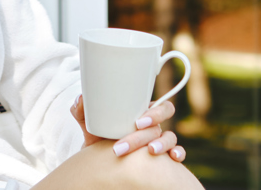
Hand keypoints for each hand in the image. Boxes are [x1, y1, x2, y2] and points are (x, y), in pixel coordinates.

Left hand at [70, 95, 185, 161]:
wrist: (98, 162)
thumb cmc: (98, 138)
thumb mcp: (89, 125)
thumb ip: (81, 110)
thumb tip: (81, 99)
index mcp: (141, 114)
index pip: (158, 106)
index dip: (154, 112)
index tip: (137, 122)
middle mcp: (153, 127)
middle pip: (161, 123)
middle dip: (150, 130)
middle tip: (133, 136)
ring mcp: (159, 142)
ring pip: (170, 138)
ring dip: (162, 144)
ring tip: (150, 151)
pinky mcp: (162, 159)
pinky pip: (178, 154)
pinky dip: (179, 154)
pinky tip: (173, 158)